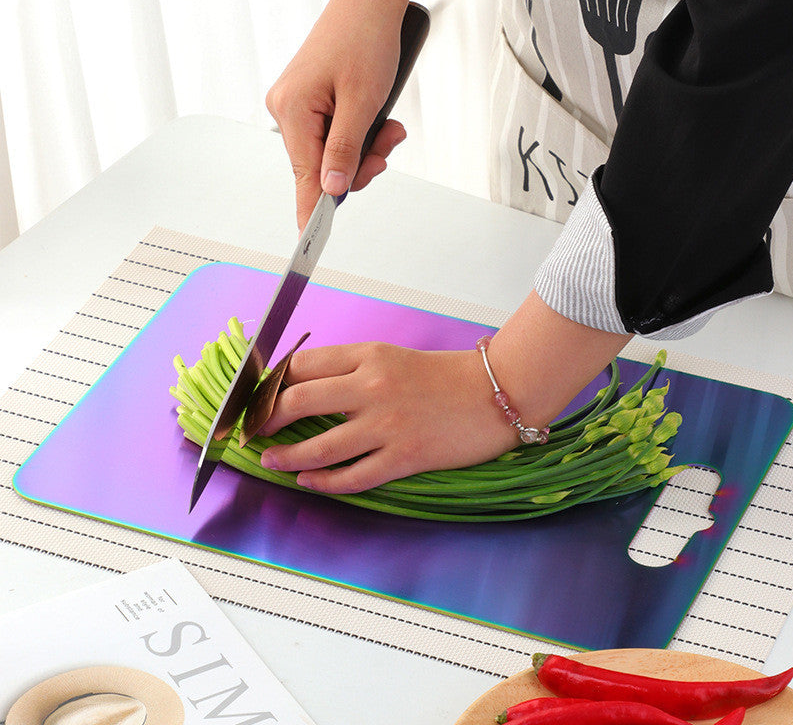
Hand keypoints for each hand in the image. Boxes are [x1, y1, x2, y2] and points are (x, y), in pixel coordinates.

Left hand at [257, 292, 632, 493]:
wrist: (497, 392)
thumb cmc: (447, 375)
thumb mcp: (392, 356)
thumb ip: (351, 368)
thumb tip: (305, 386)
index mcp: (368, 355)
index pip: (301, 365)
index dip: (270, 383)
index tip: (257, 396)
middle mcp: (371, 386)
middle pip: (297, 401)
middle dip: (264, 418)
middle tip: (252, 429)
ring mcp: (386, 424)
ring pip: (318, 446)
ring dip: (285, 456)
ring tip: (269, 459)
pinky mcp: (404, 457)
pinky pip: (351, 476)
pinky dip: (322, 481)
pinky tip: (308, 480)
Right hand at [266, 0, 407, 229]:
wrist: (370, 0)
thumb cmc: (365, 39)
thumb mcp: (363, 103)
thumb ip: (345, 151)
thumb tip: (331, 190)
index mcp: (292, 111)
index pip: (304, 177)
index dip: (312, 211)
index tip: (309, 243)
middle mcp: (286, 111)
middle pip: (321, 167)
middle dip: (359, 163)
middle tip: (388, 145)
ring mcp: (296, 107)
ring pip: (331, 153)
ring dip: (364, 148)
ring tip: (389, 126)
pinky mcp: (309, 102)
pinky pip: (333, 135)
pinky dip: (358, 135)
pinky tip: (378, 120)